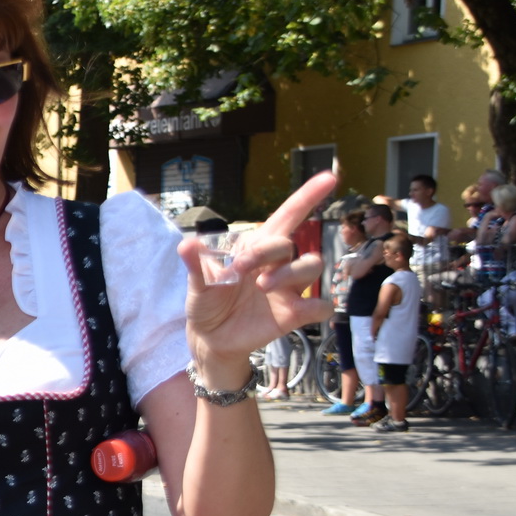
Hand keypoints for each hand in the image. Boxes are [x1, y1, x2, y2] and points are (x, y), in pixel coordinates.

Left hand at [179, 171, 336, 364]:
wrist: (210, 337)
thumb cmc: (208, 302)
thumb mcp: (197, 283)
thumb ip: (196, 264)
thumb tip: (186, 244)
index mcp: (256, 248)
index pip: (287, 216)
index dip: (307, 196)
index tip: (329, 178)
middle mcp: (277, 264)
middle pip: (289, 243)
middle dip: (267, 252)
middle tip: (241, 269)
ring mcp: (289, 288)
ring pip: (312, 265)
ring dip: (291, 273)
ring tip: (263, 286)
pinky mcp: (294, 313)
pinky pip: (321, 305)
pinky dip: (318, 306)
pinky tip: (302, 310)